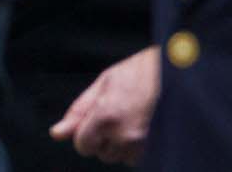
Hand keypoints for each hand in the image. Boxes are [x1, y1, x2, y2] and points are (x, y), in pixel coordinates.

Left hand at [49, 44, 159, 165]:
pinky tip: (140, 127)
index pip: (82, 145)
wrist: (174, 73)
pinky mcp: (157, 148)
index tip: (93, 121)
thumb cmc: (138, 73)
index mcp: (106, 116)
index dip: (84, 134)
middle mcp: (124, 135)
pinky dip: (134, 147)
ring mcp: (143, 144)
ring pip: (118, 157)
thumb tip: (57, 133)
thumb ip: (79, 111)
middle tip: (115, 114)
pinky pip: (135, 158)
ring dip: (118, 144)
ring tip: (129, 119)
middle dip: (102, 138)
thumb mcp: (103, 84)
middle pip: (100, 153)